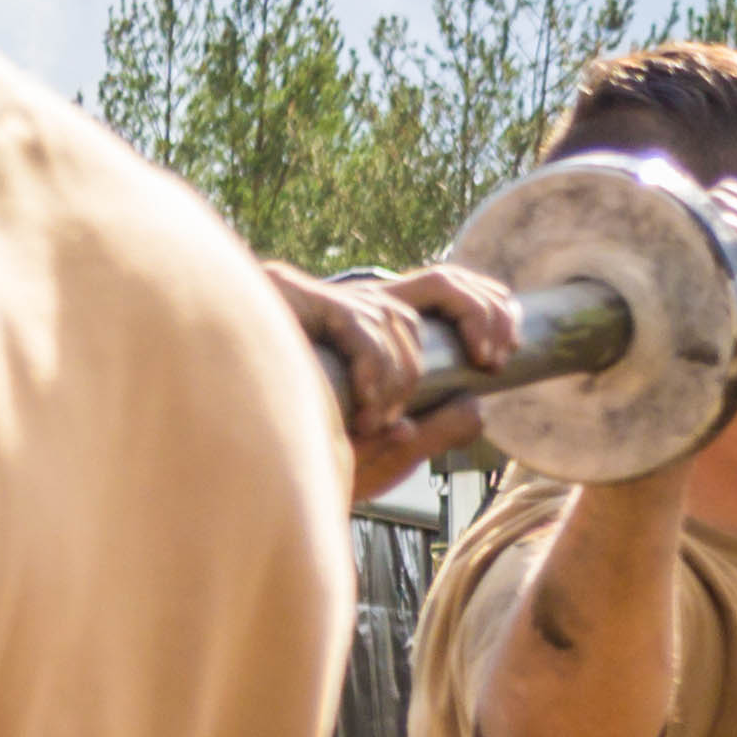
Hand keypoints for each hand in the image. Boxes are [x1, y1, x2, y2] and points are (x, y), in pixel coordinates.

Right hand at [272, 262, 501, 503]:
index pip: (448, 291)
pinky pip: (359, 326)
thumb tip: (475, 407)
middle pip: (443, 280)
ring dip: (402, 378)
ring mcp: (326, 300)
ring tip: (376, 423)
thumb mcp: (387, 451)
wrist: (234, 455)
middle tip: (488, 360)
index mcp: (380, 334)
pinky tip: (364, 411)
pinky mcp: (294, 301)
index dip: (487, 309)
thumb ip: (433, 430)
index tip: (502, 355)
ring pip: (401, 318)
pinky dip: (372, 371)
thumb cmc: (304, 455)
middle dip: (481, 315)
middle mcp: (358, 307)